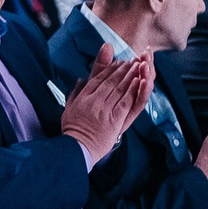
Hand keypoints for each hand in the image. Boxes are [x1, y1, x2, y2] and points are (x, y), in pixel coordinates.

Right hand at [58, 47, 152, 164]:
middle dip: (122, 69)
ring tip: (138, 66)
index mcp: (83, 97)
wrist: (77, 148)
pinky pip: (125, 102)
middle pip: (110, 81)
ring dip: (130, 76)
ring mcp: (104, 110)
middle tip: (131, 61)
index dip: (109, 69)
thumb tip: (80, 79)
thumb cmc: (73, 130)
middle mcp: (94, 101)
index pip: (98, 79)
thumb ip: (75, 92)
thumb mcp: (69, 108)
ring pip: (119, 89)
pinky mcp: (114, 119)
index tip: (118, 62)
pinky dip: (132, 90)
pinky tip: (138, 81)